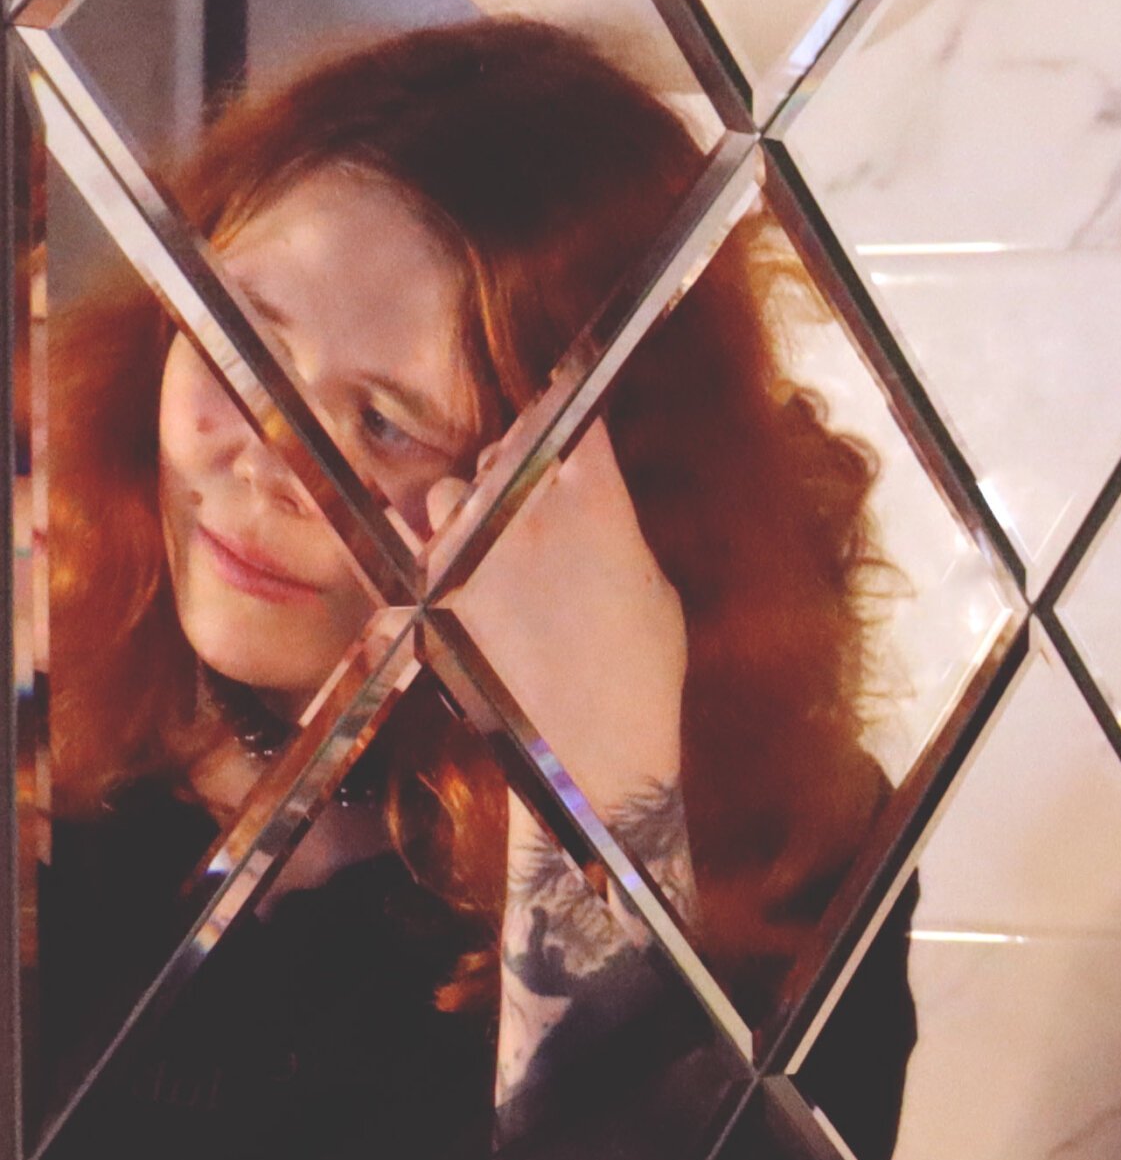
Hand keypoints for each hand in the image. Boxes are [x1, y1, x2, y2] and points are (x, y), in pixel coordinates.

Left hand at [434, 415, 686, 823]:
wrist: (587, 749)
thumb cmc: (641, 675)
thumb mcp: (654, 588)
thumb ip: (616, 527)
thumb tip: (592, 498)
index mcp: (597, 502)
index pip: (573, 418)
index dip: (569, 410)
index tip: (569, 410)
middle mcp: (529, 509)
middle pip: (510, 446)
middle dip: (521, 462)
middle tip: (538, 496)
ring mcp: (475, 545)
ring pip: (456, 488)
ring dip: (474, 505)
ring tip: (499, 544)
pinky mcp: (437, 584)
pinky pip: (427, 541)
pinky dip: (444, 550)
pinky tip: (471, 579)